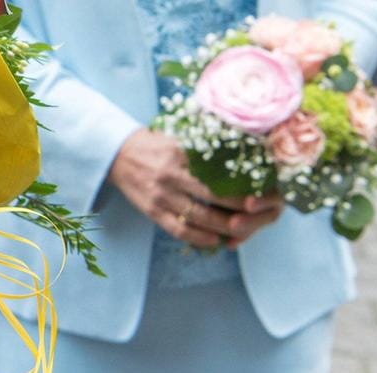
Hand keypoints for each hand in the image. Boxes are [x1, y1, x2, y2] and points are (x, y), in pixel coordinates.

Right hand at [108, 128, 283, 249]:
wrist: (115, 153)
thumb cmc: (153, 144)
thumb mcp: (176, 137)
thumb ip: (202, 144)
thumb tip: (240, 147)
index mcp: (180, 153)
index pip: (217, 170)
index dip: (240, 181)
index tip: (261, 187)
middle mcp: (171, 174)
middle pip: (213, 196)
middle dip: (240, 207)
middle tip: (259, 211)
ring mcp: (160, 195)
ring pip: (199, 216)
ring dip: (224, 226)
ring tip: (242, 229)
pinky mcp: (151, 210)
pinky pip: (179, 229)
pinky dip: (199, 238)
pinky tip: (215, 240)